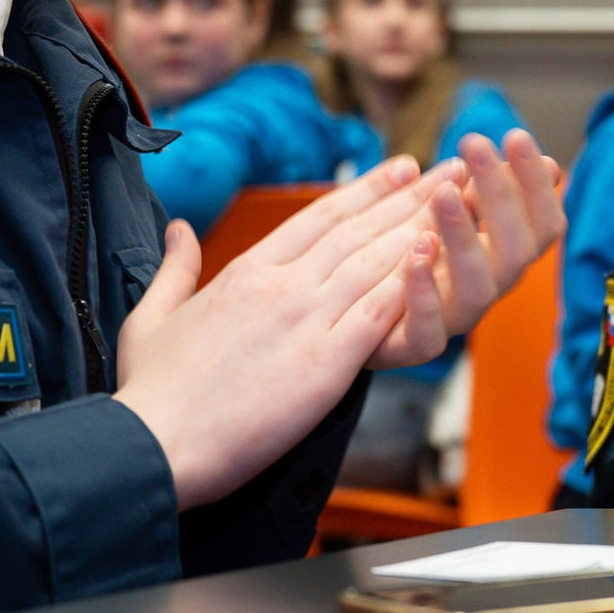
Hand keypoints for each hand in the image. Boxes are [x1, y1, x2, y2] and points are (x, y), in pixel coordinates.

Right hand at [113, 158, 441, 506]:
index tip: (399, 169)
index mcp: (246, 271)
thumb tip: (179, 230)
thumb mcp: (153, 315)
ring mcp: (306, 322)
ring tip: (462, 205)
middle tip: (450, 171)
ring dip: (425, 231)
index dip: (365, 191)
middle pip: (359, 231)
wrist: (155, 443)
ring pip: (377, 264)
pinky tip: (443, 266)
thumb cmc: (151, 391)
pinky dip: (414, 287)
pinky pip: (380, 316)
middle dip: (411, 198)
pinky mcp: (325, 365)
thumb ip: (175, 267)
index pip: (318, 217)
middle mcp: (282, 286)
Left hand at [367, 130, 564, 368]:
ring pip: (477, 291)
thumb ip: (488, 191)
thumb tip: (547, 162)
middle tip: (475, 145)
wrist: (355, 318)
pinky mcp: (411, 346)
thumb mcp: (451, 213)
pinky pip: (428, 335)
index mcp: (501, 256)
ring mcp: (452, 320)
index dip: (535, 185)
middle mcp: (486, 288)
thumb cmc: (409, 254)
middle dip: (500, 196)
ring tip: (445, 193)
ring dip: (463, 237)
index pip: (542, 224)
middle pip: (516, 252)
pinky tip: (415, 250)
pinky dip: (423, 292)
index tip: (516, 137)